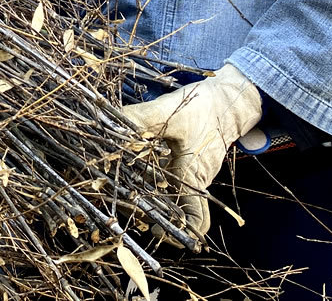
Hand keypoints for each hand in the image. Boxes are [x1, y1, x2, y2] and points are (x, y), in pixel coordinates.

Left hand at [123, 63, 261, 236]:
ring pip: (167, 195)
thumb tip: (105, 121)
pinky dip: (146, 178)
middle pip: (173, 212)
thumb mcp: (169, 111)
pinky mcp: (181, 161)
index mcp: (193, 175)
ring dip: (145, 197)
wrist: (226, 98)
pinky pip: (165, 178)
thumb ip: (138, 118)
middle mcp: (191, 179)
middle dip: (149, 215)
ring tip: (116, 190)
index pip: (195, 218)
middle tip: (122, 206)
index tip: (155, 230)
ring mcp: (187, 171)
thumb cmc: (203, 108)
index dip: (179, 232)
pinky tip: (123, 170)